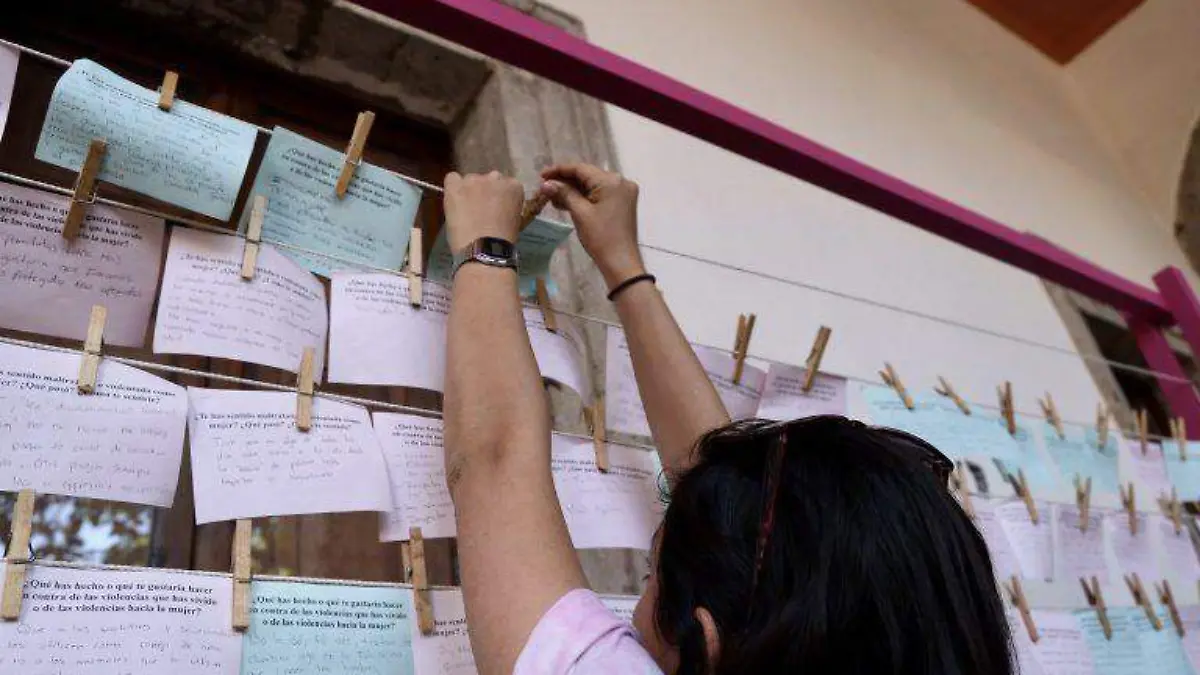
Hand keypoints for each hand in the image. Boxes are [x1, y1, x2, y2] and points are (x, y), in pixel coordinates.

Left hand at [443, 171, 524, 251]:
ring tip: (465, 211)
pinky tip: (453, 202)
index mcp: (514, 186)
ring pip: (469, 180)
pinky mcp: (456, 186)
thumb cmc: (503, 241)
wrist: (485, 249)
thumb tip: (498, 206)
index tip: (496, 208)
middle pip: (488, 179)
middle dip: (484, 191)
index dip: (499, 197)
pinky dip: (452, 188)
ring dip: (468, 191)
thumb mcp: (515, 219)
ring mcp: (474, 180)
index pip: (506, 184)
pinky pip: (452, 179)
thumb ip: (507, 205)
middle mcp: (495, 177)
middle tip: (481, 210)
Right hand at [538, 163, 644, 287]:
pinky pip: (600, 194)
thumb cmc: (601, 238)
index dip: (559, 170)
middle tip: (545, 188)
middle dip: (565, 181)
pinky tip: (567, 203)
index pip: (581, 169)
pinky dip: (584, 198)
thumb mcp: (580, 213)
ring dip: (573, 190)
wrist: (620, 262)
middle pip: (587, 176)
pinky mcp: (622, 203)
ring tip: (553, 198)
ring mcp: (623, 192)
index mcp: (612, 181)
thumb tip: (546, 183)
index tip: (541, 175)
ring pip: (593, 186)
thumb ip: (563, 193)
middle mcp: (620, 181)